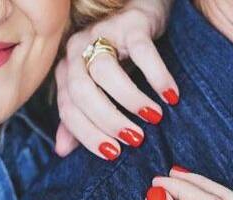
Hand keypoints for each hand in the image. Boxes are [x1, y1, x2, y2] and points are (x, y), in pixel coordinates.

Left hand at [55, 0, 178, 157]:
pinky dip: (157, 76)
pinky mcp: (130, 23)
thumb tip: (61, 150)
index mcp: (65, 72)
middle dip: (107, 120)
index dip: (87, 134)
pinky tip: (170, 96)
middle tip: (135, 139)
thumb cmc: (116, 58)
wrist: (139, 12)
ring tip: (153, 118)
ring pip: (106, 71)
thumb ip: (78, 119)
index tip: (113, 153)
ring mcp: (102, 33)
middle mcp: (77, 51)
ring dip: (130, 99)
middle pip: (83, 91)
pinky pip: (141, 51)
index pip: (68, 110)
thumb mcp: (96, 89)